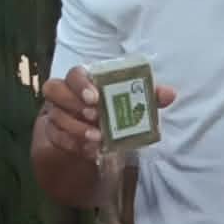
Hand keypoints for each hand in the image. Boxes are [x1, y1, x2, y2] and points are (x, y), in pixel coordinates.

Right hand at [38, 66, 174, 158]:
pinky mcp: (53, 131)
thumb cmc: (114, 108)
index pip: (75, 73)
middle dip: (74, 104)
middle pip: (55, 90)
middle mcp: (65, 92)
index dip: (81, 84)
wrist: (95, 130)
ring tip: (97, 137)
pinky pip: (56, 137)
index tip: (95, 98)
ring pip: (55, 115)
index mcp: (84, 79)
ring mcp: (56, 112)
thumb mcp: (133, 102)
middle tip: (96, 117)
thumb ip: (149, 96)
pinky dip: (73, 144)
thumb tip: (170, 94)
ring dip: (76, 127)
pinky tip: (90, 150)